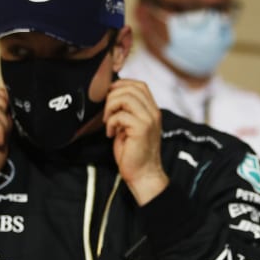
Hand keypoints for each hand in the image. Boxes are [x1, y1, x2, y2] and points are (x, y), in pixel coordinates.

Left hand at [104, 79, 168, 204]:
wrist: (143, 174)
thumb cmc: (133, 152)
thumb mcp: (129, 126)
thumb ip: (125, 111)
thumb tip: (109, 97)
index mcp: (152, 110)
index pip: (140, 85)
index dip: (121, 85)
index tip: (109, 96)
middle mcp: (153, 113)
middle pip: (132, 88)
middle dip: (112, 96)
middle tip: (106, 112)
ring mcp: (149, 120)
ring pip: (126, 97)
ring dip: (111, 107)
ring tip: (107, 121)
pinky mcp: (141, 129)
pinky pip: (121, 115)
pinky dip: (111, 122)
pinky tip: (110, 134)